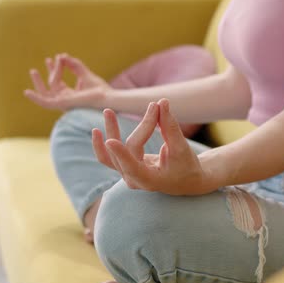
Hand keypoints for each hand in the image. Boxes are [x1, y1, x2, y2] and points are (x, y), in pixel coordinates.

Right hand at [24, 53, 110, 109]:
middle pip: (50, 87)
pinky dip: (36, 99)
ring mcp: (63, 103)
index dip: (55, 68)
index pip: (57, 82)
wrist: (105, 96)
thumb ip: (74, 65)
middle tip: (44, 61)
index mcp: (70, 94)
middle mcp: (65, 99)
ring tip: (33, 71)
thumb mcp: (84, 73)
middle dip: (45, 75)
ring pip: (46, 93)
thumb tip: (63, 56)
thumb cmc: (99, 88)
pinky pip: (45, 103)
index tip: (57, 56)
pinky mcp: (61, 105)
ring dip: (38, 83)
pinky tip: (27, 92)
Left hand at [92, 99, 215, 195]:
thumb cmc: (186, 166)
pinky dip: (101, 144)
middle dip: (143, 126)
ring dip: (111, 131)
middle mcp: (134, 180)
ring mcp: (126, 174)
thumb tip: (162, 102)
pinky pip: (107, 157)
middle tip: (155, 107)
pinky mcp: (123, 166)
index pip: (132, 167)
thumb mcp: (181, 148)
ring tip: (108, 111)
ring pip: (111, 153)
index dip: (121, 154)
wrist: (185, 180)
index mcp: (150, 180)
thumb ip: (170, 127)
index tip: (110, 140)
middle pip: (130, 149)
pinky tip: (96, 131)